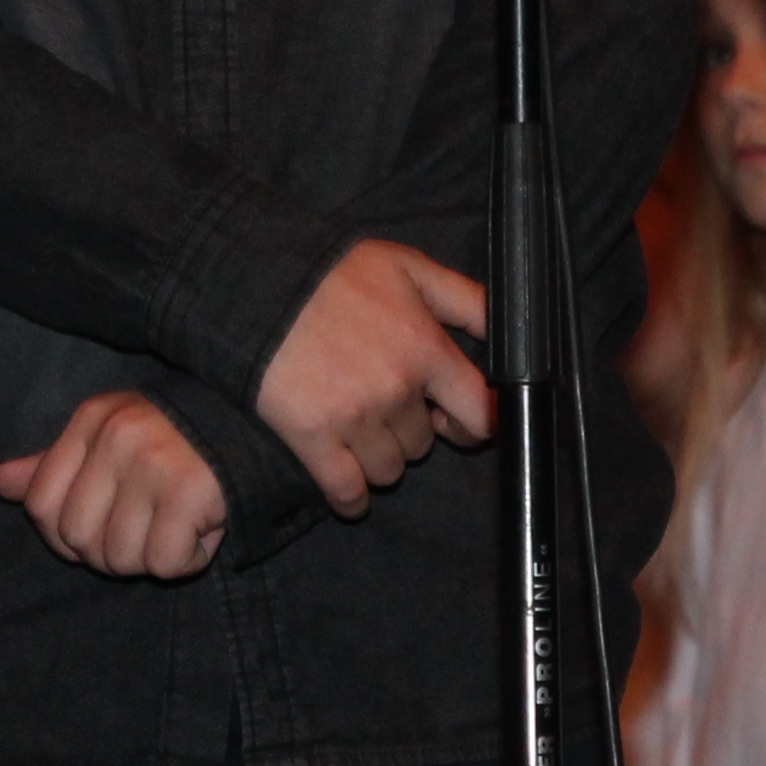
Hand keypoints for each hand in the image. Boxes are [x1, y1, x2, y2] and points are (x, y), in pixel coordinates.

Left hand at [0, 392, 225, 575]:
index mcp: (92, 420)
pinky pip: (165, 563)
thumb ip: (56, 465)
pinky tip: (204, 529)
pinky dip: (187, 561)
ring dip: (151, 558)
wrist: (263, 427)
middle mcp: (117, 436)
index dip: (66, 537)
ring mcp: (153, 462)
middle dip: (111, 552)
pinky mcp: (191, 491)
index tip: (103, 528)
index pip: (41, 506)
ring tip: (179, 523)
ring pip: (119, 558)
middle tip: (149, 528)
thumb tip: (0, 484)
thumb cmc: (180, 442)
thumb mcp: (113, 441)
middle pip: (77, 539)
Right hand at [252, 241, 491, 515]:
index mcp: (426, 347)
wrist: (256, 281)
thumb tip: (509, 330)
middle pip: (424, 445)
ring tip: (361, 433)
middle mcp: (396, 388)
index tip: (455, 421)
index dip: (472, 423)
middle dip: (410, 431)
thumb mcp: (408, 267)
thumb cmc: (333, 272)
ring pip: (389, 470)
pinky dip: (352, 497)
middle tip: (386, 408)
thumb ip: (466, 299)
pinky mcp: (312, 436)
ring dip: (380, 459)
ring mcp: (354, 417)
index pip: (479, 413)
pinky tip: (350, 490)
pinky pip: (347, 490)